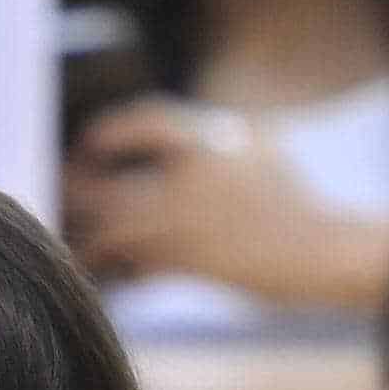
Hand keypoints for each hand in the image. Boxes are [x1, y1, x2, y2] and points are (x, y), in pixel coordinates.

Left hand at [66, 99, 382, 310]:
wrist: (322, 250)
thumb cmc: (291, 198)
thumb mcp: (257, 144)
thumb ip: (207, 136)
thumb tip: (162, 136)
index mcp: (212, 141)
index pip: (146, 123)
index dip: (111, 130)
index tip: (91, 142)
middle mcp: (192, 181)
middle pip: (108, 183)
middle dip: (78, 188)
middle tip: (66, 190)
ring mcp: (189, 224)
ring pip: (113, 230)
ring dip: (91, 235)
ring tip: (78, 237)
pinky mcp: (191, 262)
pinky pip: (136, 264)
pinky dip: (118, 264)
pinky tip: (108, 266)